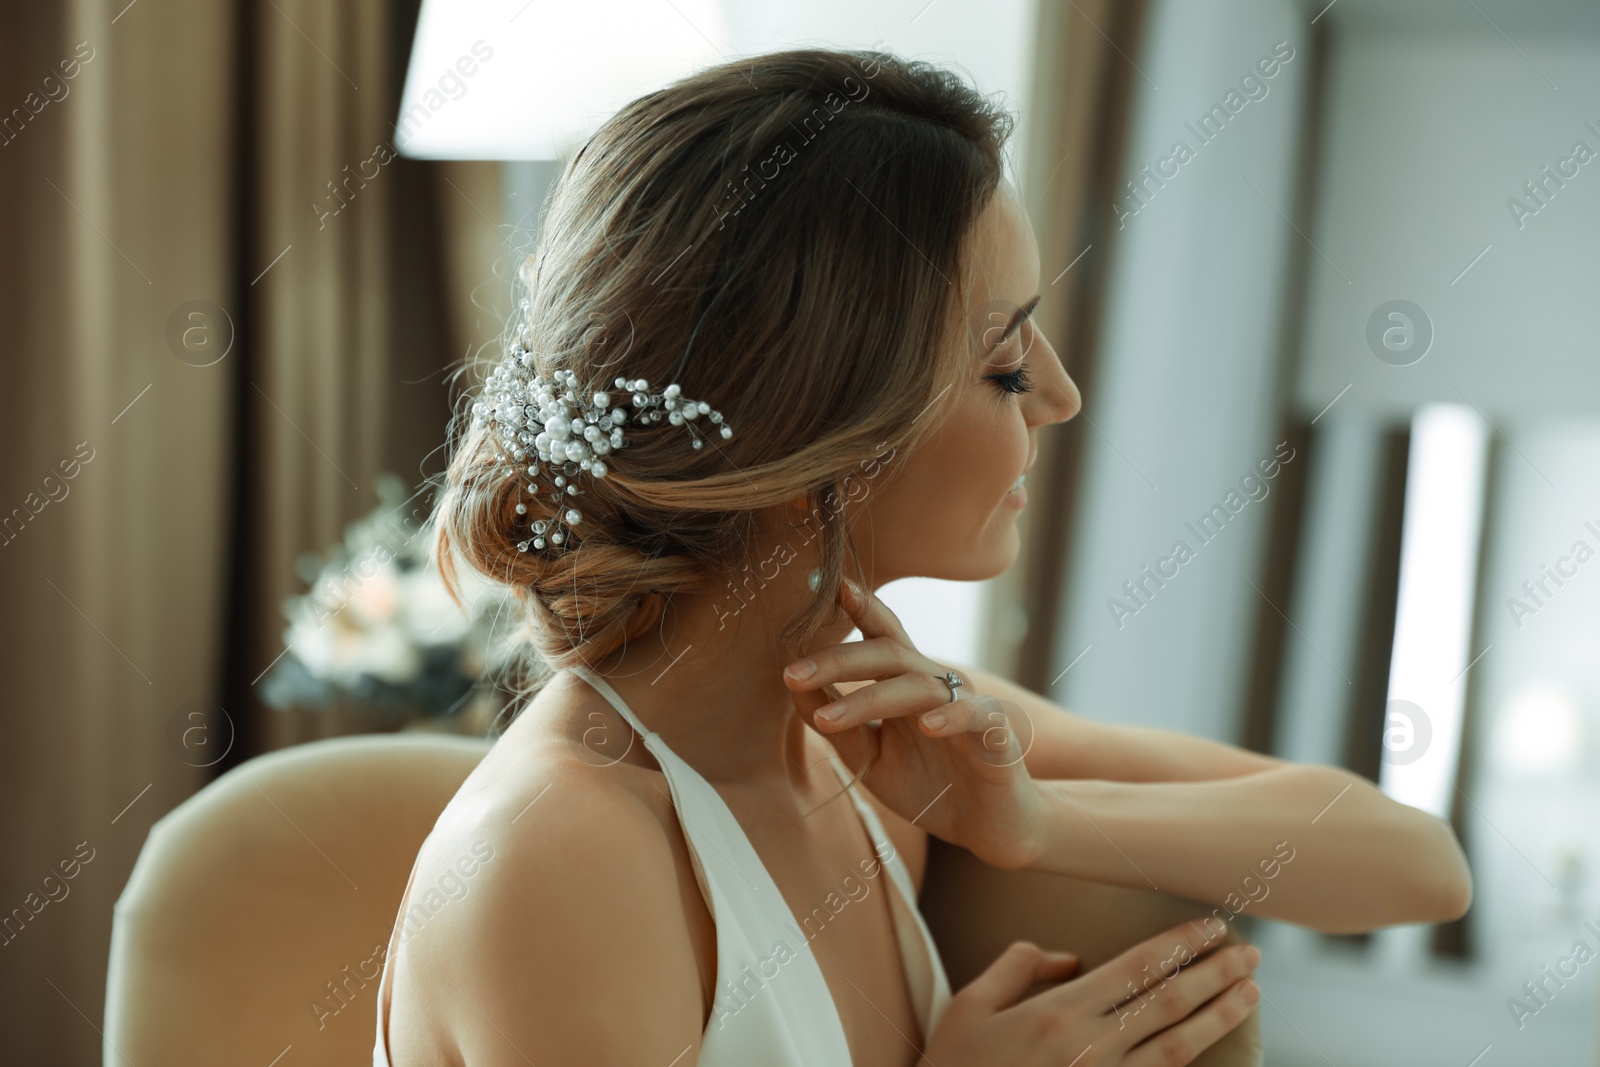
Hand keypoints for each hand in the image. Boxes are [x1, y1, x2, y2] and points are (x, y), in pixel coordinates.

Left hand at [782, 579, 1044, 869]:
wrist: (990, 826)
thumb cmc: (928, 783)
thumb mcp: (871, 756)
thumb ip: (837, 722)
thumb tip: (792, 686)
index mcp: (906, 683)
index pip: (881, 635)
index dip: (859, 607)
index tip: (828, 586)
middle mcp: (936, 684)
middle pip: (888, 653)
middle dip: (838, 660)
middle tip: (792, 674)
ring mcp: (967, 705)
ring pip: (918, 685)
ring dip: (869, 699)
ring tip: (826, 718)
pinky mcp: (996, 734)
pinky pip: (974, 716)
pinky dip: (951, 717)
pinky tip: (928, 726)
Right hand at [926, 921, 1260, 1066]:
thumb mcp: (968, 1005)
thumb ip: (1017, 968)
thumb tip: (1068, 957)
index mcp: (1058, 1012)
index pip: (1137, 967)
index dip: (1180, 945)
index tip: (1213, 927)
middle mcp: (1090, 1048)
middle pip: (1169, 1002)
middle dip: (1215, 974)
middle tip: (1251, 953)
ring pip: (1177, 1046)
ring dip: (1219, 1016)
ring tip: (1251, 993)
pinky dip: (1190, 1062)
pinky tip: (1212, 1046)